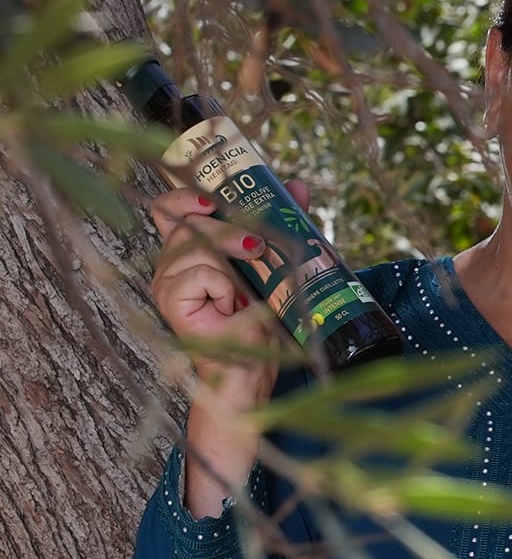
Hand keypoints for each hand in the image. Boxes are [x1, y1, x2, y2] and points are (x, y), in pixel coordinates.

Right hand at [148, 181, 310, 408]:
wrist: (253, 372)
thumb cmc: (262, 323)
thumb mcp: (277, 267)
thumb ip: (283, 226)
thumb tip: (298, 186)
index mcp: (191, 252)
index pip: (170, 209)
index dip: (186, 196)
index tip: (215, 200)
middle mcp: (172, 264)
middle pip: (187, 222)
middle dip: (228, 229)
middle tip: (257, 248)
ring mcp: (167, 282)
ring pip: (195, 245)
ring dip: (232, 260)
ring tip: (246, 289)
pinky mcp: (170, 302)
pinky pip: (201, 274)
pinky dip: (225, 287)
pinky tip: (231, 307)